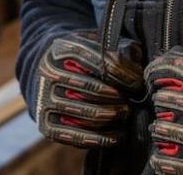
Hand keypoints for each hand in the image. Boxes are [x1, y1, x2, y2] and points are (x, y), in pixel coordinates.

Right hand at [33, 30, 144, 147]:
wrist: (43, 75)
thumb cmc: (80, 59)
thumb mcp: (96, 44)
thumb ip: (119, 49)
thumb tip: (138, 61)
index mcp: (65, 49)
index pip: (103, 64)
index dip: (126, 76)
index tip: (138, 84)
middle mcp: (50, 73)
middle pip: (95, 90)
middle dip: (121, 97)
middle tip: (132, 100)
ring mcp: (45, 100)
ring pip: (90, 114)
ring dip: (115, 116)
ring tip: (125, 113)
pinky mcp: (46, 125)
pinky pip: (80, 136)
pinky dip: (104, 138)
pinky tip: (118, 134)